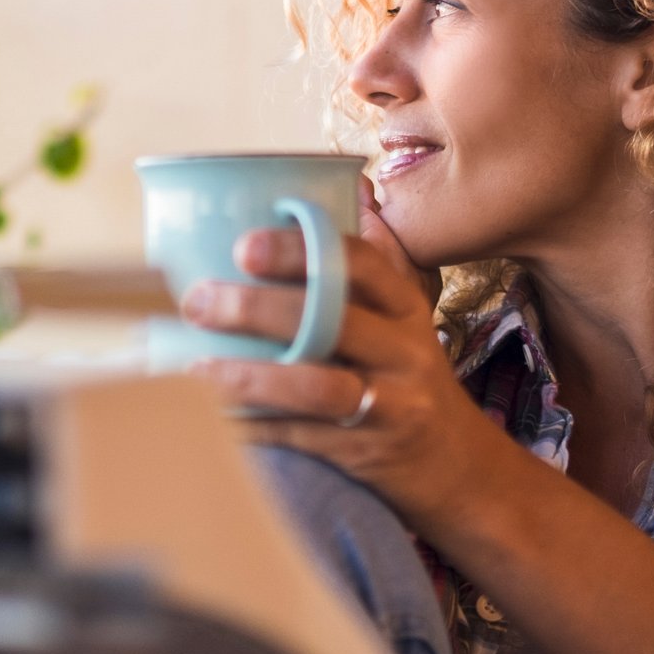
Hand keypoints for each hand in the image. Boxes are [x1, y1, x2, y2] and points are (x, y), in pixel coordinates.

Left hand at [183, 181, 489, 521]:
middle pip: (332, 321)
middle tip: (198, 301)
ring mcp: (390, 404)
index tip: (244, 246)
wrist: (458, 466)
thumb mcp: (408, 317)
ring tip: (195, 366)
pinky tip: (214, 416)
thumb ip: (379, 259)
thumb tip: (354, 187)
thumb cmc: (412, 378)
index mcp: (406, 308)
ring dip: (249, 375)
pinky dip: (254, 426)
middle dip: (257, 309)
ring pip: (315, 385)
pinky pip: (301, 437)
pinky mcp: (367, 452)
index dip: (301, 250)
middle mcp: (405, 351)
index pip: (361, 265)